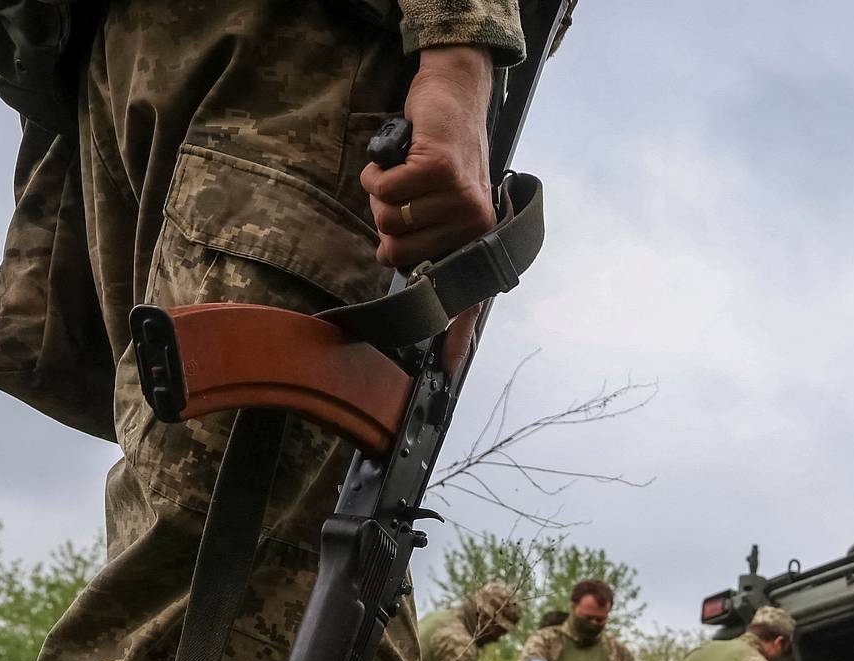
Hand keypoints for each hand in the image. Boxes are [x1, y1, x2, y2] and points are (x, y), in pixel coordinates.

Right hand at [361, 46, 495, 369]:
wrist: (455, 100)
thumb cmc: (442, 162)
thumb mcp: (444, 212)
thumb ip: (434, 253)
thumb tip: (424, 299)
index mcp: (476, 245)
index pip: (466, 299)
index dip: (455, 334)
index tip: (448, 367)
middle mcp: (476, 228)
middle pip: (397, 253)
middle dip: (385, 225)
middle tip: (404, 198)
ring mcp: (462, 199)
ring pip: (388, 219)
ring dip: (380, 194)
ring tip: (402, 176)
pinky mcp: (442, 169)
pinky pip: (386, 188)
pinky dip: (376, 174)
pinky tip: (392, 161)